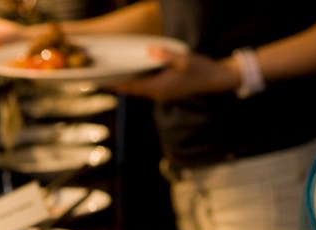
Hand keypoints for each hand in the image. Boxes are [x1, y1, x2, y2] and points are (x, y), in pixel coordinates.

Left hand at [106, 47, 237, 101]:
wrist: (216, 80)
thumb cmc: (201, 69)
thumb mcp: (184, 59)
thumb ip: (166, 55)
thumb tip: (150, 50)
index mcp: (159, 88)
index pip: (131, 87)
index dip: (114, 83)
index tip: (100, 79)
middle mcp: (157, 94)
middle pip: (131, 90)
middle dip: (116, 83)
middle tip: (99, 76)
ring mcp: (161, 94)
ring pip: (137, 89)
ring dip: (125, 83)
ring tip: (110, 74)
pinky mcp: (165, 91)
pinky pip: (145, 87)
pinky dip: (135, 81)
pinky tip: (129, 72)